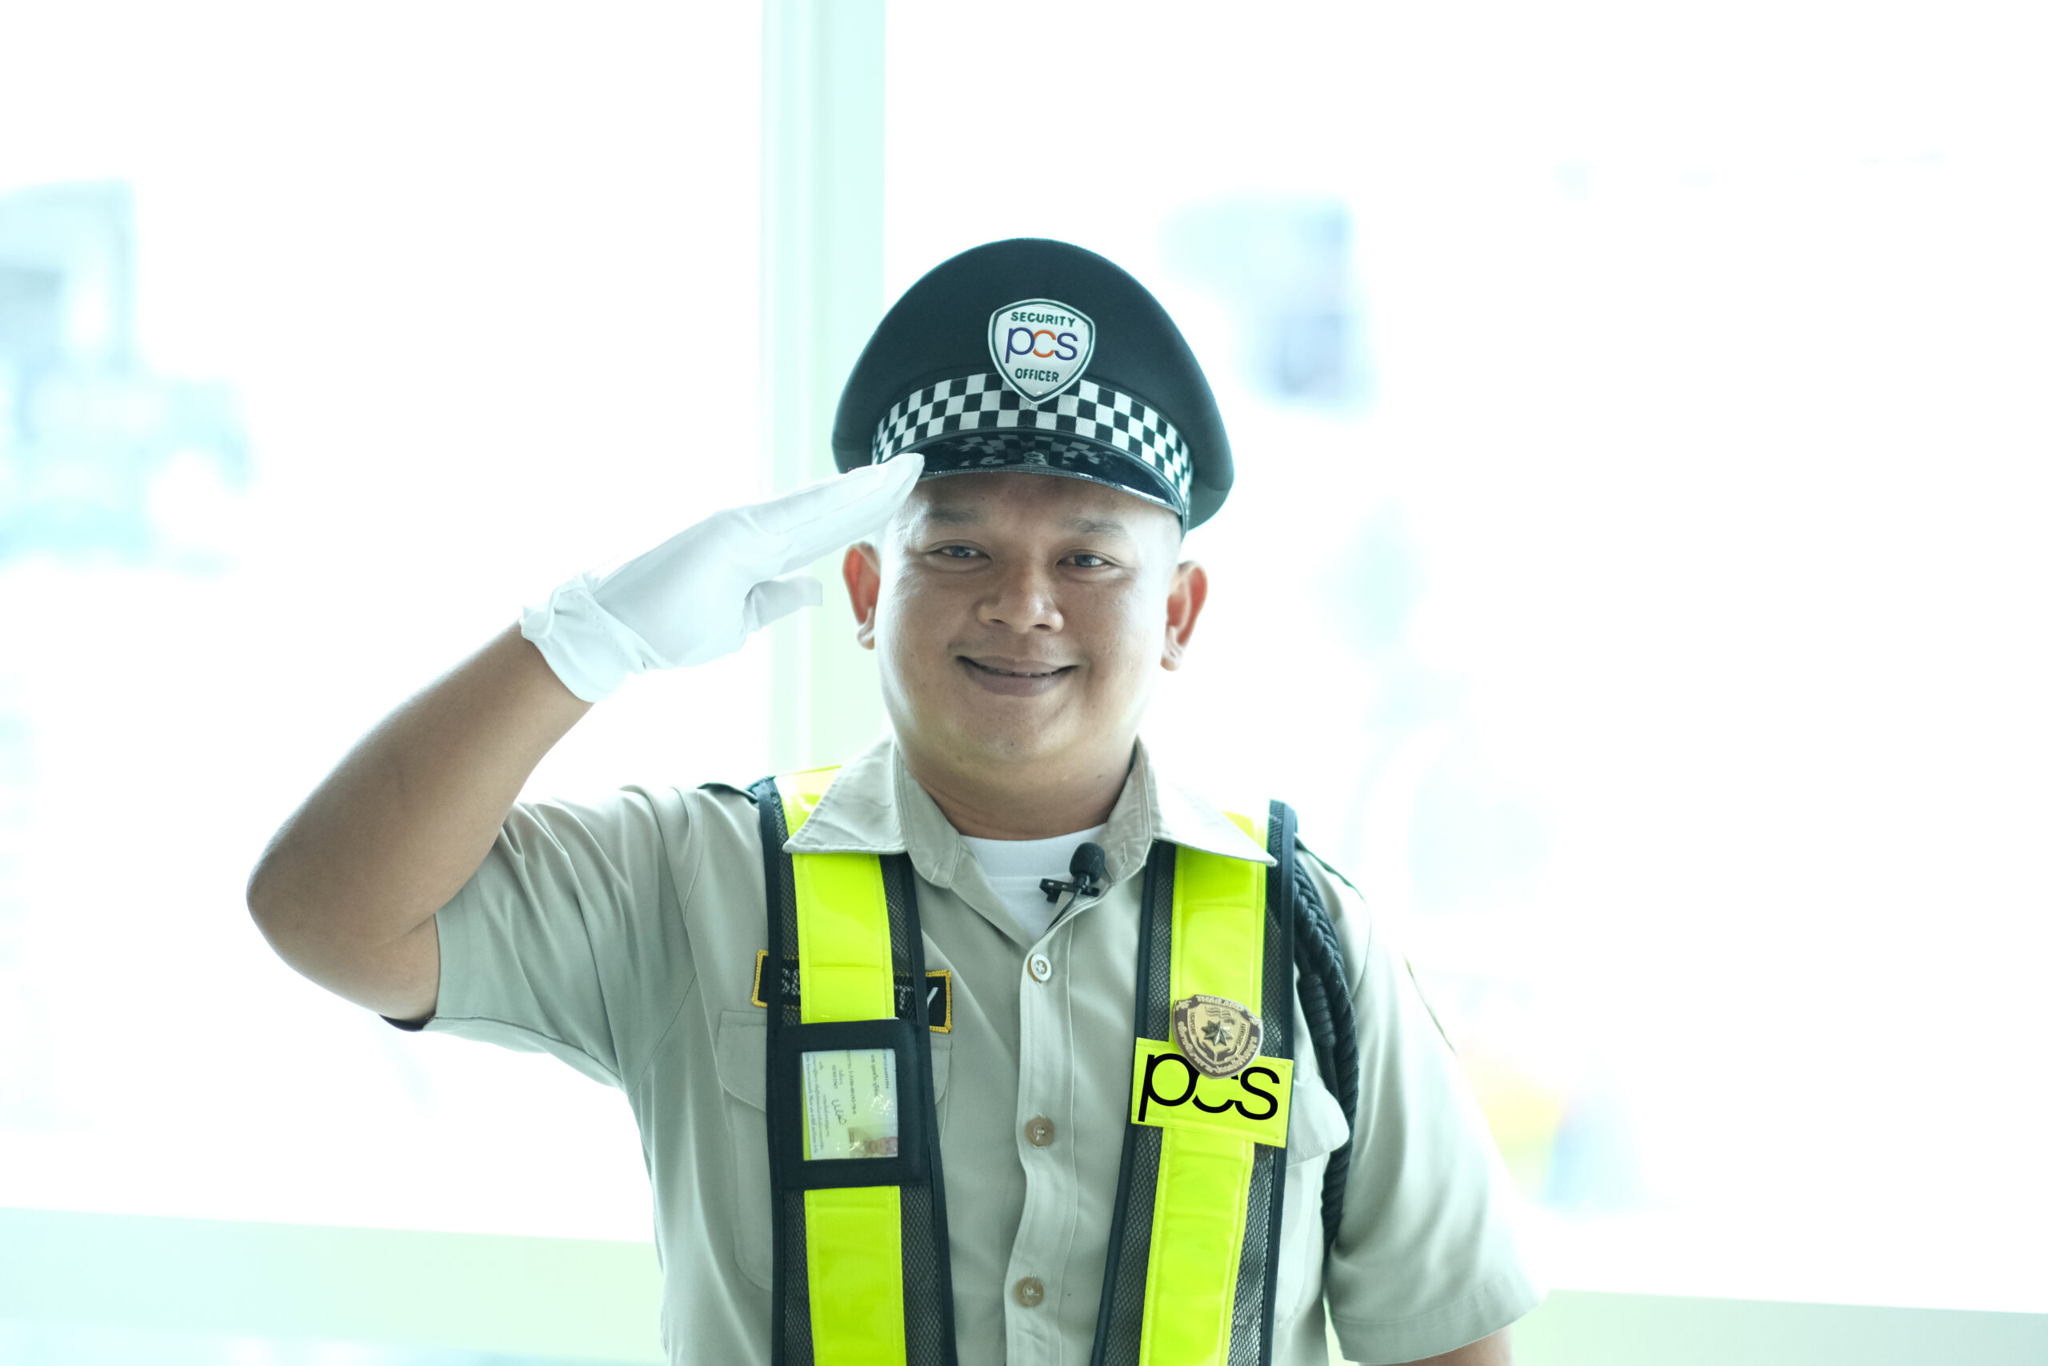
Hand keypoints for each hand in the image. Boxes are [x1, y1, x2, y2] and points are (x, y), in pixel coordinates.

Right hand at [520, 453, 922, 701]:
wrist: (614, 633)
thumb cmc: (667, 630)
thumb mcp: (738, 621)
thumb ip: (775, 599)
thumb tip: (812, 588)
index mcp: (761, 553)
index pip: (828, 532)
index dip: (868, 513)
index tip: (903, 496)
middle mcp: (757, 531)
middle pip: (832, 511)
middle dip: (877, 491)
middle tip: (918, 466)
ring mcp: (744, 527)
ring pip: (819, 506)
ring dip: (864, 489)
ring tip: (905, 470)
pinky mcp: (730, 531)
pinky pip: (792, 515)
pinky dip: (831, 500)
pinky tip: (864, 486)